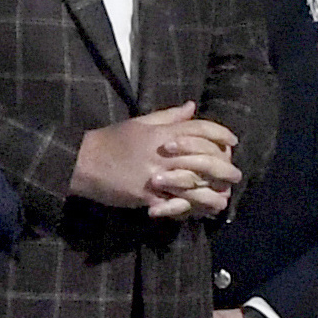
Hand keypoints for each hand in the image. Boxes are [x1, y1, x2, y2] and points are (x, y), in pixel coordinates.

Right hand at [74, 103, 241, 216]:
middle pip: (205, 158)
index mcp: (161, 133)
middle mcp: (163, 153)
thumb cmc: (111, 141)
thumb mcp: (139, 123)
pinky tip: (202, 211)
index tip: (233, 141)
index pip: (199, 129)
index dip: (220, 134)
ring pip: (195, 185)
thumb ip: (169, 116)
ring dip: (213, 193)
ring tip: (224, 198)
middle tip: (236, 175)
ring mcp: (156, 176)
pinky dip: (190, 209)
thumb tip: (193, 106)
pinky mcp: (147, 195)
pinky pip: (175, 204)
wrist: (81, 162)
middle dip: (224, 167)